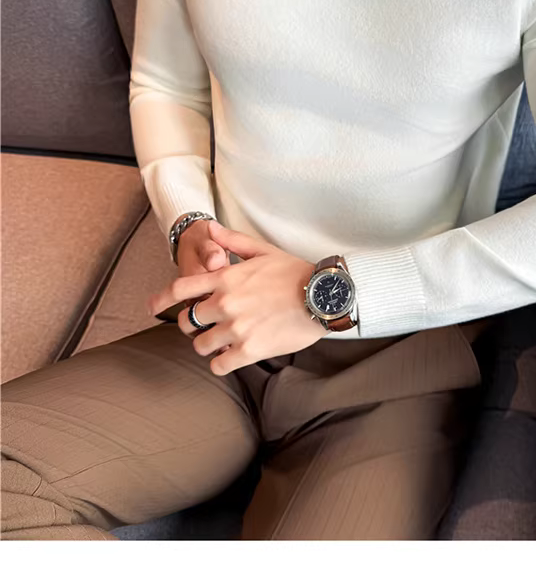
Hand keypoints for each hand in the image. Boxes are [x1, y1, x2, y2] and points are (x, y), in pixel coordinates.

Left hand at [148, 220, 325, 375]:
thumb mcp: (263, 250)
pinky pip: (219, 365)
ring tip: (221, 341)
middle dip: (192, 324)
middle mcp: (226, 303)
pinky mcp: (250, 350)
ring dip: (207, 344)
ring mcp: (236, 328)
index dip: (161, 299)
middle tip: (205, 325)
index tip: (153, 307)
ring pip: (201, 345)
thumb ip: (232, 241)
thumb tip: (210, 228)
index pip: (180, 288)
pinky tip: (230, 356)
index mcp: (226, 278)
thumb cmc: (295, 272)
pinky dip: (220, 362)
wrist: (323, 296)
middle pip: (188, 321)